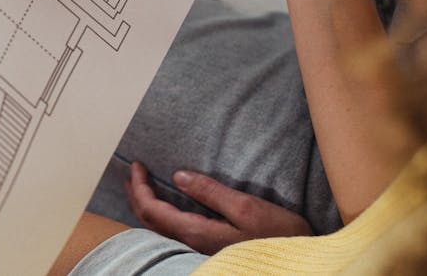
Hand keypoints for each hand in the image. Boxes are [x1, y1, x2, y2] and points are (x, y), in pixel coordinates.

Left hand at [125, 161, 311, 255]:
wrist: (295, 261)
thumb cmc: (277, 235)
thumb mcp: (246, 207)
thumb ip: (210, 192)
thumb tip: (178, 177)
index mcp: (196, 232)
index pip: (152, 210)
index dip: (139, 186)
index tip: (136, 165)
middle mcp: (191, 243)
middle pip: (150, 220)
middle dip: (136, 195)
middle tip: (131, 172)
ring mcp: (198, 247)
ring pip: (159, 228)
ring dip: (146, 205)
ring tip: (141, 186)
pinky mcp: (207, 247)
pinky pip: (172, 230)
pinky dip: (160, 214)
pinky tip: (166, 205)